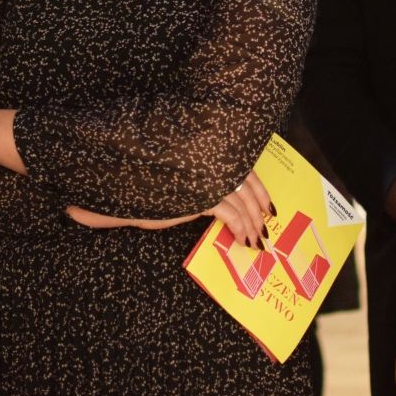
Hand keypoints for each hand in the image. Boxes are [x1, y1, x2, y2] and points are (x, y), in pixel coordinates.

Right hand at [65, 171, 274, 248]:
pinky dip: (239, 227)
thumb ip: (208, 182)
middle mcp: (211, 163)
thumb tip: (232, 200)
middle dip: (260, 208)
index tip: (268, 207)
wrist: (128, 195)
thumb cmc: (154, 188)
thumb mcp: (187, 183)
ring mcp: (206, 178)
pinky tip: (241, 239)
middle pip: (248, 183)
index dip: (260, 189)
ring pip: (241, 201)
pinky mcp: (199, 196)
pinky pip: (229, 213)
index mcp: (209, 155)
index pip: (245, 169)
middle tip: (267, 227)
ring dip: (252, 223)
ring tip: (255, 240)